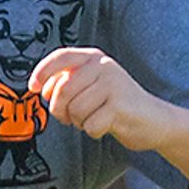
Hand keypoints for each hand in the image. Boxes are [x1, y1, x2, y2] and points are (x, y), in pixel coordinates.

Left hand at [31, 46, 157, 148]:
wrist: (155, 120)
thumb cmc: (117, 105)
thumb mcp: (92, 86)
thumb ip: (69, 82)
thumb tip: (40, 88)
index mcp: (95, 59)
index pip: (60, 57)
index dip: (41, 72)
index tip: (33, 88)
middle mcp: (104, 67)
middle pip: (62, 90)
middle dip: (60, 110)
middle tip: (69, 118)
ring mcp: (114, 85)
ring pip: (75, 110)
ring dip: (79, 122)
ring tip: (93, 119)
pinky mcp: (120, 106)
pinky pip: (90, 125)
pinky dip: (94, 131)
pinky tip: (106, 126)